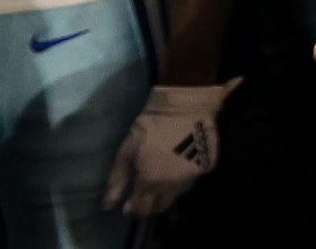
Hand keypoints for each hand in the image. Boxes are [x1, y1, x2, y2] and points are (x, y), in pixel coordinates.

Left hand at [103, 79, 239, 217]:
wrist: (186, 105)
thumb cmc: (152, 125)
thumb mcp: (127, 149)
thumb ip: (117, 179)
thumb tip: (108, 205)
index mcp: (151, 182)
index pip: (142, 210)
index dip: (134, 209)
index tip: (128, 203)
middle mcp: (173, 186)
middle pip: (160, 206)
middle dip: (150, 202)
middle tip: (145, 188)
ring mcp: (192, 177)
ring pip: (177, 193)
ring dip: (167, 189)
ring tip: (162, 172)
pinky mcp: (207, 167)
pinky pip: (191, 179)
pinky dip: (182, 176)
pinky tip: (178, 162)